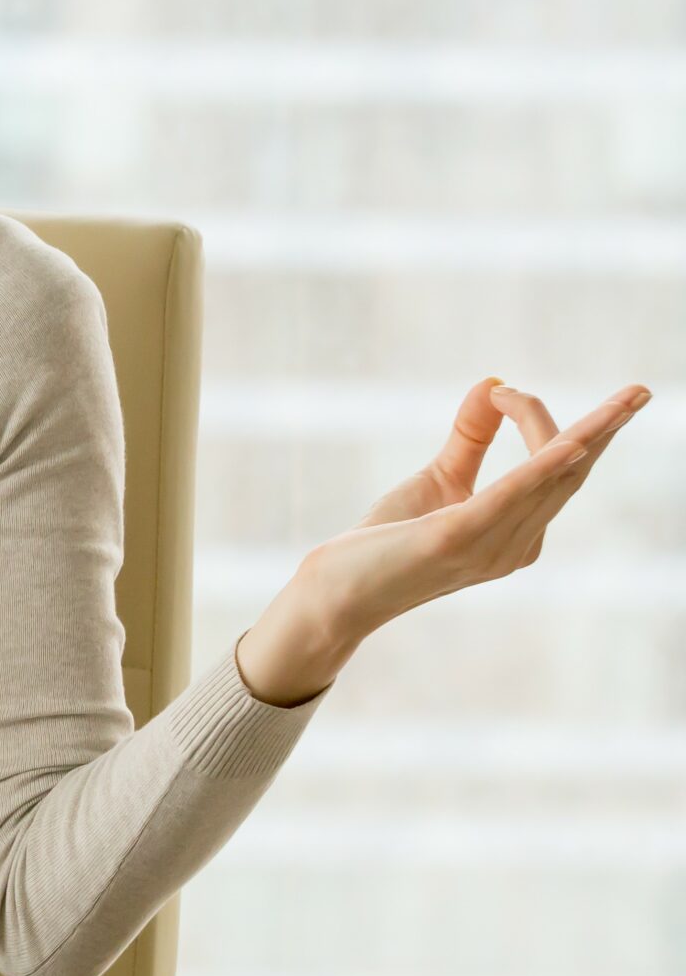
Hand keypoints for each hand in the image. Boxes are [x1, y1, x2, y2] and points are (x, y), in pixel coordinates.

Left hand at [296, 375, 649, 644]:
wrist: (335, 593)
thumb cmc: (385, 542)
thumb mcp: (437, 479)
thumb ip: (471, 437)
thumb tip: (495, 382)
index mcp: (518, 534)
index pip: (557, 471)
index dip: (542, 420)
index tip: (504, 389)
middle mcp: (516, 546)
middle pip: (568, 473)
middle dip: (605, 429)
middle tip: (640, 392)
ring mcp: (491, 547)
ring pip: (552, 481)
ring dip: (588, 437)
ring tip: (627, 402)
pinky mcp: (455, 539)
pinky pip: (510, 499)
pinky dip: (540, 469)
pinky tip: (570, 445)